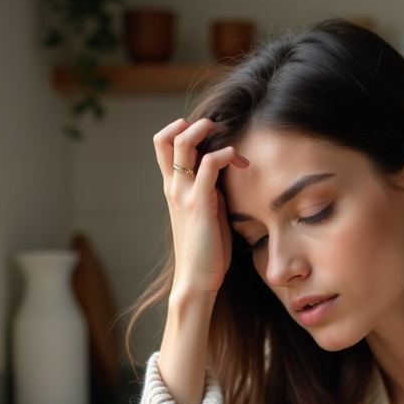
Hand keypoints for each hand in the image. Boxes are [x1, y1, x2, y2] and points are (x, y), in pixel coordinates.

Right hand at [154, 118, 249, 297]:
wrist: (196, 279)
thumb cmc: (206, 250)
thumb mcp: (206, 212)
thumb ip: (210, 191)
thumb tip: (226, 175)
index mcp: (172, 188)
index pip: (162, 145)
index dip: (180, 130)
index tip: (208, 136)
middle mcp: (173, 186)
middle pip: (165, 137)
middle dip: (192, 124)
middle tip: (219, 129)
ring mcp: (183, 193)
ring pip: (183, 142)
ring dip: (206, 130)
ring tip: (229, 135)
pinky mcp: (199, 203)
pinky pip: (209, 164)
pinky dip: (226, 153)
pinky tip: (240, 161)